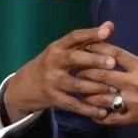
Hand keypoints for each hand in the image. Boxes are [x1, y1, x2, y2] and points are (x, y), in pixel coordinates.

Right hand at [2, 22, 119, 121]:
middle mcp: (53, 62)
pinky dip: (88, 109)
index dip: (90, 33)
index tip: (106, 32)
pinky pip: (73, 105)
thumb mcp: (62, 50)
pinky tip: (102, 112)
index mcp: (56, 47)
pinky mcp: (53, 99)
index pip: (73, 37)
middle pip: (73, 59)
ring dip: (96, 88)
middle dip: (94, 60)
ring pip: (76, 84)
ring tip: (114, 90)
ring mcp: (52, 81)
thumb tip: (110, 25)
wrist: (24, 86)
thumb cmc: (51, 65)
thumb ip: (86, 40)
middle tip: (112, 63)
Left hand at [77, 20, 137, 137]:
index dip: (97, 48)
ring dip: (88, 93)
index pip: (115, 54)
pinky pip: (112, 118)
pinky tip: (91, 112)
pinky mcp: (136, 118)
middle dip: (86, 70)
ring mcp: (134, 102)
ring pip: (103, 97)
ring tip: (77, 88)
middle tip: (74, 66)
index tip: (86, 45)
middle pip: (102, 75)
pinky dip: (100, 116)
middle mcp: (136, 84)